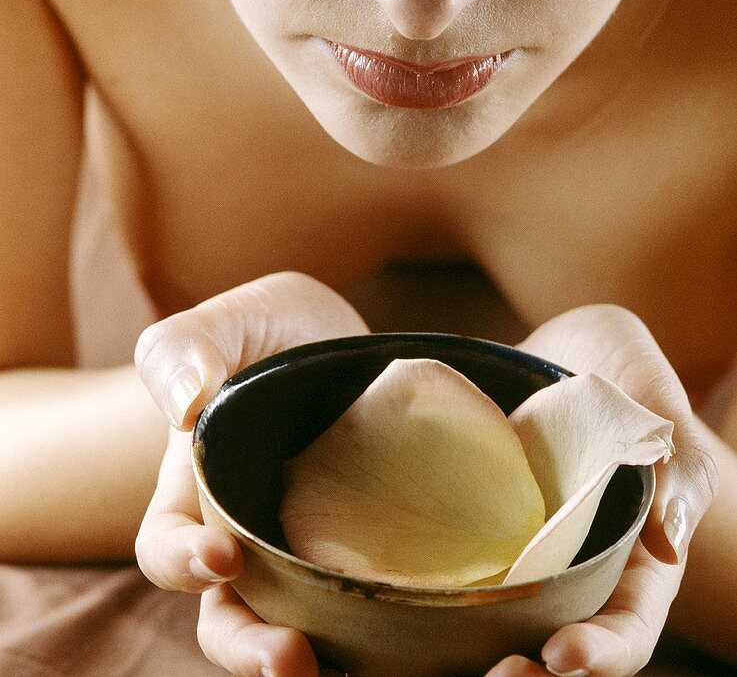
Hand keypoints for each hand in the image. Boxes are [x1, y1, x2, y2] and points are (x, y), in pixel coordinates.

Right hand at [134, 270, 367, 676]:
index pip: (167, 548)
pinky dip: (394, 637)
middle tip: (290, 660)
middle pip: (232, 618)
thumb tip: (184, 402)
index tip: (221, 556)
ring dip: (323, 663)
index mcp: (197, 493)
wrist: (340, 338)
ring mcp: (311, 553)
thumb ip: (187, 347)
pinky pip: (374, 609)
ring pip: (306, 630)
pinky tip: (434, 637)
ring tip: (351, 673)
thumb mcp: (228, 321)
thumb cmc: (268, 329)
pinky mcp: (371, 556)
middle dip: (251, 649)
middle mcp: (248, 539)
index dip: (182, 563)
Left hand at [481, 304, 718, 676]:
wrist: (559, 348)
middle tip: (500, 675)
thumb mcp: (655, 394)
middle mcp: (584, 567)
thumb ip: (678, 461)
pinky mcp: (487, 536)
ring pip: (516, 627)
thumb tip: (672, 538)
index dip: (604, 652)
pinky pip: (473, 584)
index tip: (561, 654)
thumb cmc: (621, 367)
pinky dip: (452, 611)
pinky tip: (418, 614)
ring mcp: (532, 555)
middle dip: (539, 673)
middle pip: (569, 646)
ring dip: (489, 655)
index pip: (629, 624)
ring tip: (460, 668)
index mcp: (639, 555)